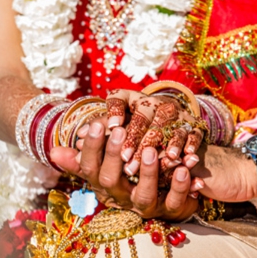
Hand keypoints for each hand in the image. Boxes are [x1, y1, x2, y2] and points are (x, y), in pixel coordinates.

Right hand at [51, 122, 202, 220]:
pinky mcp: (169, 211)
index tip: (99, 126)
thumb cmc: (129, 176)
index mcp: (103, 184)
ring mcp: (144, 206)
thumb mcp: (105, 165)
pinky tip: (184, 169)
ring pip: (143, 196)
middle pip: (111, 181)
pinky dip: (179, 186)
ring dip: (148, 173)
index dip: (93, 149)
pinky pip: (173, 202)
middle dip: (114, 156)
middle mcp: (120, 197)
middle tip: (121, 130)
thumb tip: (53, 152)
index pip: (89, 168)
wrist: (164, 200)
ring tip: (151, 150)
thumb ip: (84, 156)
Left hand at [87, 89, 203, 175]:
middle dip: (134, 138)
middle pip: (142, 115)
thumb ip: (92, 144)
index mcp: (129, 100)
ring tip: (150, 160)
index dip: (114, 110)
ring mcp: (173, 112)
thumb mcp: (114, 140)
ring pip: (165, 125)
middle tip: (125, 160)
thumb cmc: (135, 139)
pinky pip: (190, 132)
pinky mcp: (192, 124)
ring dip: (158, 143)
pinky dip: (186, 144)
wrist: (174, 135)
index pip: (117, 97)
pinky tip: (181, 158)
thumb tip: (64, 149)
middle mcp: (150, 102)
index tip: (111, 127)